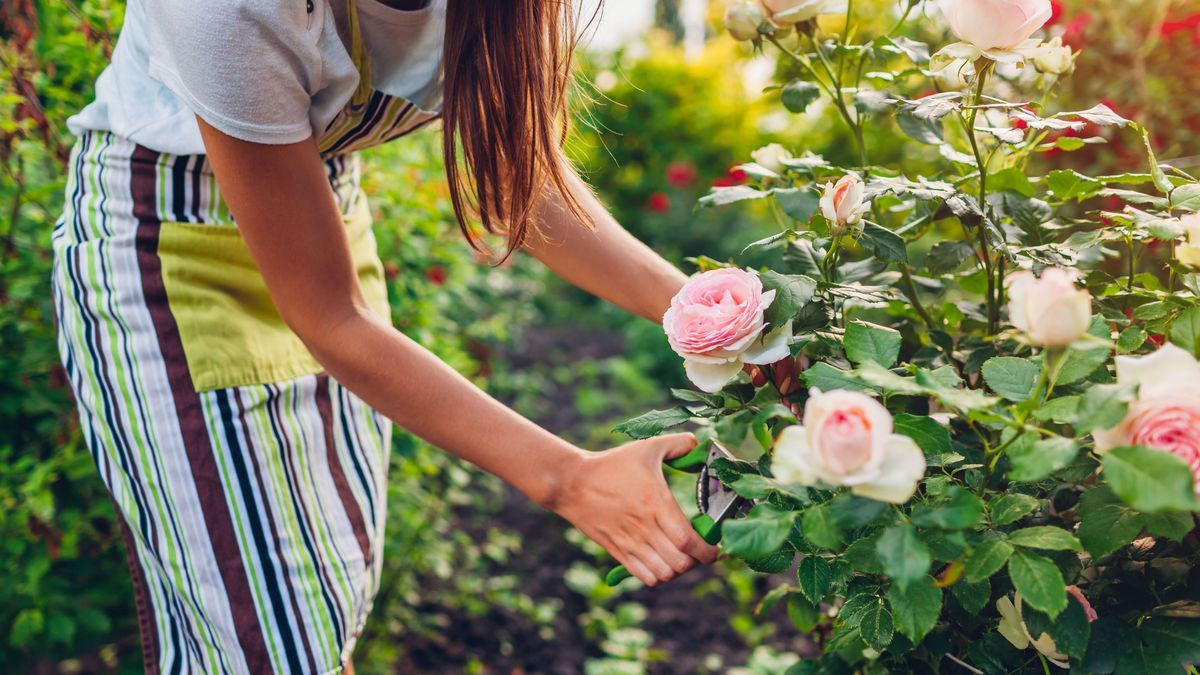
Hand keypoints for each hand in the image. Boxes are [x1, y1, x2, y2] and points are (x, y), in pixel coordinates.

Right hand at [548, 433, 720, 585]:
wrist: (572, 483)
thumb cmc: (612, 464)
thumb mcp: (646, 447)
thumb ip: (678, 443)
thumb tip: (699, 445)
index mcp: (656, 503)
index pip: (689, 540)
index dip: (708, 550)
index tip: (717, 547)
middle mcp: (645, 527)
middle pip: (681, 562)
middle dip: (698, 560)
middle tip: (701, 550)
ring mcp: (630, 542)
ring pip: (665, 574)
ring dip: (679, 570)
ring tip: (681, 556)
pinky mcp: (618, 551)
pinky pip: (645, 577)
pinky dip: (659, 576)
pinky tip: (662, 562)